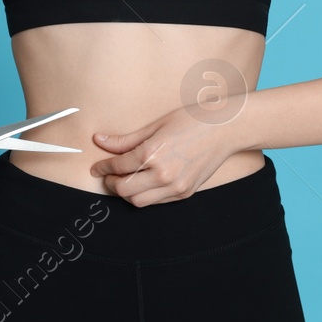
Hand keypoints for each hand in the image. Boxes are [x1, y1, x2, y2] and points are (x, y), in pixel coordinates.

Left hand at [89, 104, 238, 206]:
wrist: (225, 129)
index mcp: (153, 153)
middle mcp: (163, 174)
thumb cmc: (191, 120)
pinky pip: (157, 202)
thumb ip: (125, 139)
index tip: (96, 167)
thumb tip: (99, 141)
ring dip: (127, 193)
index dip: (103, 167)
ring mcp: (176, 186)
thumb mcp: (155, 125)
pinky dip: (145, 195)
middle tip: (106, 175)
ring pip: (139, 202)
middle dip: (111, 183)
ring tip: (123, 180)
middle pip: (124, 190)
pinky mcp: (185, 193)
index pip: (118, 167)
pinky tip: (143, 183)